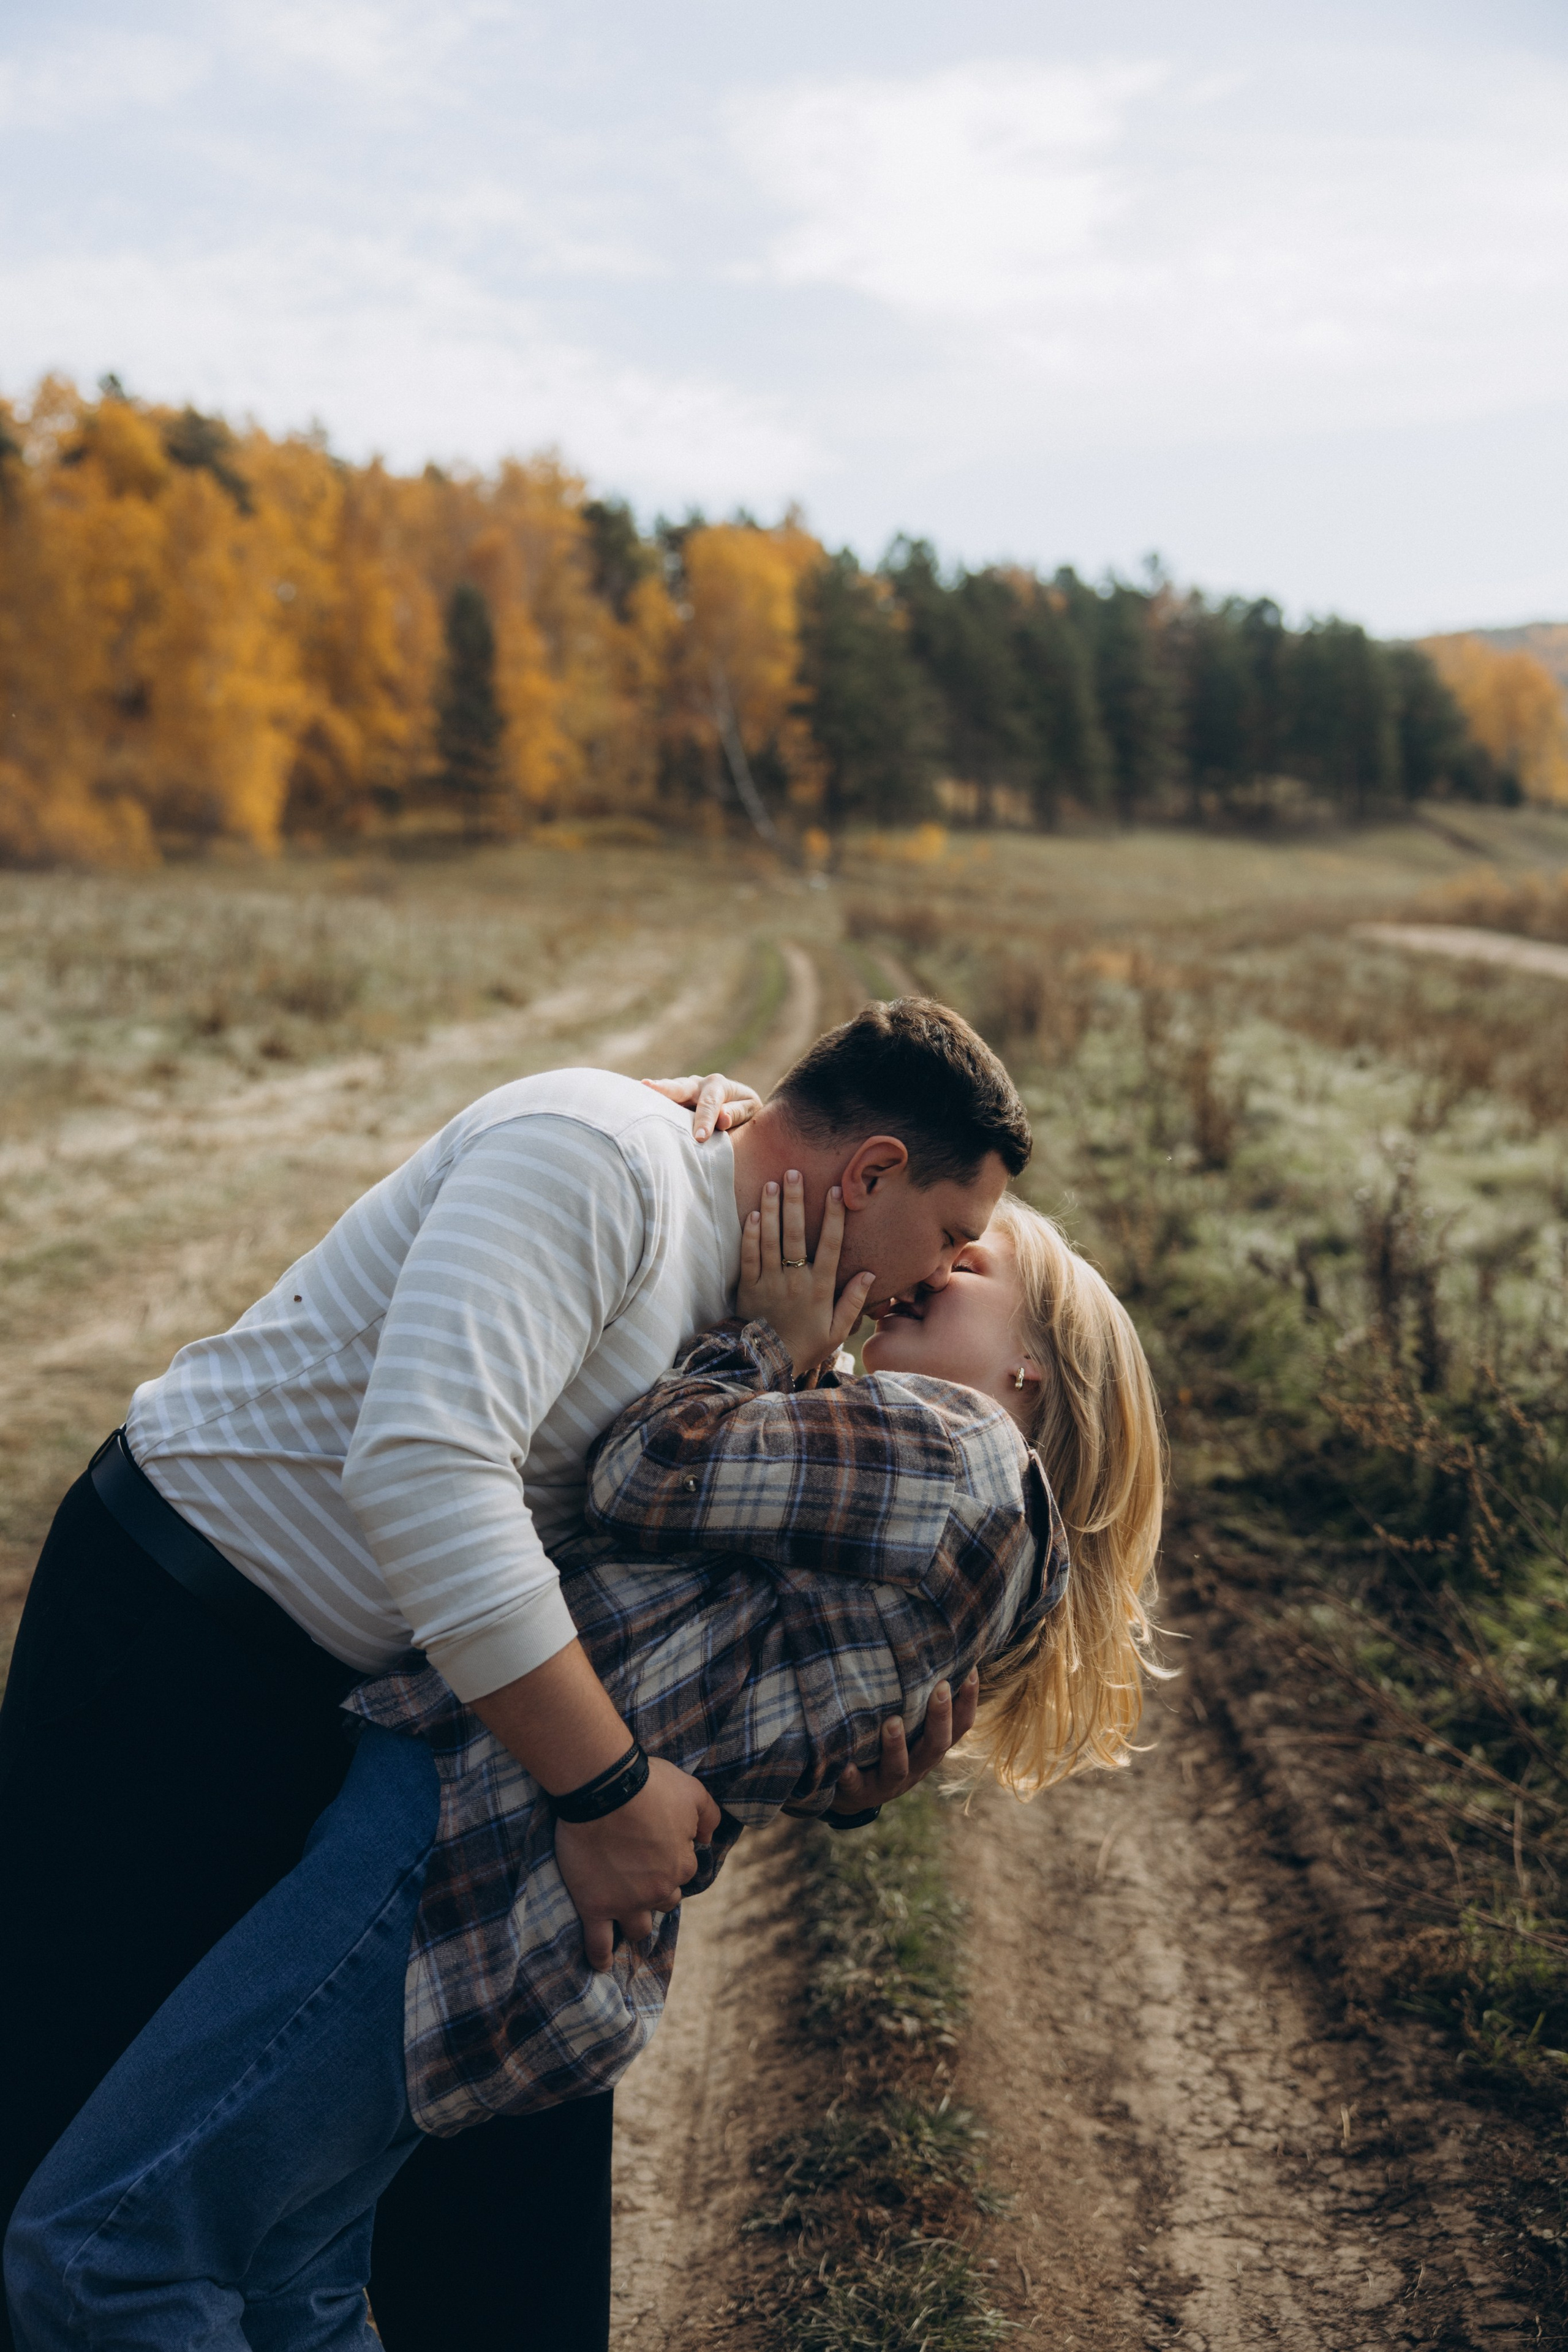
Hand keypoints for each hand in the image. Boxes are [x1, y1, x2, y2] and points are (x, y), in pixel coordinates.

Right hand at [554, 1757, 721, 1971]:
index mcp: (682, 1864)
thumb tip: (709, 1837)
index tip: (656, 1843)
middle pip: (664, 1901)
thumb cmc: (648, 1785)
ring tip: (627, 1916)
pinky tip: (602, 1964)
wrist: (603, 1788)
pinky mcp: (594, 1906)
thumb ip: (709, 1815)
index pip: (685, 1870)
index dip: (672, 1856)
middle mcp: (658, 1890)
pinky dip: (601, 1957)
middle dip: (657, 1889)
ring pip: (639, 1927)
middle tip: (639, 1871)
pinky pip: (599, 1943)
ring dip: (637, 1920)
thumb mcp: (693, 1790)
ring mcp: (625, 1902)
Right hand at [641, 1073, 763, 1143]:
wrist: (735, 1105)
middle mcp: (696, 1084)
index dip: (705, 1119)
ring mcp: (679, 1091)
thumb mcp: (749, 1110)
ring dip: (652, 1094)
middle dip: (665, 1088)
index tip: (700, 1137)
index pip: (709, 1103)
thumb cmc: (743, 1110)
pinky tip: (630, 1103)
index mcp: (718, 1085)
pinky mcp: (669, 1101)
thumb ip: (737, 1112)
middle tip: (648, 1087)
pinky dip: (647, 1103)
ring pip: (666, 1093)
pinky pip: (658, 1102)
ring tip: (636, 1091)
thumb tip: (723, 1119)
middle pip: (679, 1086)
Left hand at [738, 1172, 874, 1374]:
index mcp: (820, 1289)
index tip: (835, 1191)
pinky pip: (749, 1257)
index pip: (831, 1246)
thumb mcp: (836, 1330)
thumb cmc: (806, 1345)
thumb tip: (870, 1274)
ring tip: (771, 1183)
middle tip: (793, 1172)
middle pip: (796, 1234)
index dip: (834, 1217)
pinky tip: (752, 1214)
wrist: (767, 1363)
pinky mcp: (749, 1287)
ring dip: (771, 1209)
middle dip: (795, 1201)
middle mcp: (796, 1281)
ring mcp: (770, 1282)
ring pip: (770, 1240)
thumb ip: (852, 1302)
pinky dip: (750, 1235)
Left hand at [828, 1670, 979, 1818]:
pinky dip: (851, 1777)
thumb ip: (917, 1697)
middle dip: (940, 1717)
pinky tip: (845, 1766)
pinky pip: (857, 1787)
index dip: (969, 1702)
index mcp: (931, 1747)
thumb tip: (931, 1645)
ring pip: (899, 1768)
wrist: (854, 1793)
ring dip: (896, 1746)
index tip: (971, 1671)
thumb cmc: (886, 1745)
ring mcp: (889, 1783)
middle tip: (941, 1687)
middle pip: (936, 1745)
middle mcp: (917, 1766)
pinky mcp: (860, 1793)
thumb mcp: (909, 1725)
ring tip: (892, 1722)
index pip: (960, 1726)